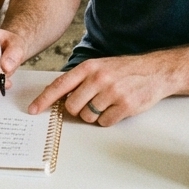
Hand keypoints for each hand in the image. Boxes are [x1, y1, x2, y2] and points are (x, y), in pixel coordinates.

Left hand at [28, 52, 172, 126]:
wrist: (155, 71)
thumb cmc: (124, 70)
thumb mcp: (100, 66)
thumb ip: (80, 79)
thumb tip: (58, 96)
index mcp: (89, 67)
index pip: (60, 85)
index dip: (44, 100)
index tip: (33, 110)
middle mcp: (99, 78)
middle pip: (72, 107)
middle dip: (77, 110)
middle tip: (89, 104)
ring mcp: (112, 92)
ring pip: (88, 116)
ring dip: (94, 115)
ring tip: (106, 103)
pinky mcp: (125, 106)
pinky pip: (105, 122)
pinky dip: (108, 119)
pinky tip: (116, 108)